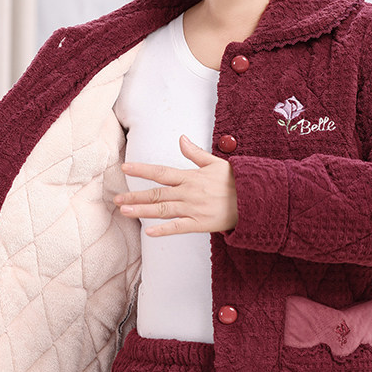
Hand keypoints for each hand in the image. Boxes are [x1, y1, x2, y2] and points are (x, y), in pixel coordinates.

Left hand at [114, 135, 237, 236]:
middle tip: (117, 199)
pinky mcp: (200, 224)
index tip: (125, 168)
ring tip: (125, 211)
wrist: (255, 199)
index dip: (142, 169)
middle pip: (156, 193)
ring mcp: (193, 209)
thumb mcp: (215, 162)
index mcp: (190, 177)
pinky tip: (148, 232)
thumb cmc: (236, 181)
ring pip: (163, 210)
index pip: (161, 172)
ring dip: (142, 210)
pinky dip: (163, 230)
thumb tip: (181, 139)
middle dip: (135, 195)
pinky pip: (179, 227)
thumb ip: (195, 153)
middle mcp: (188, 192)